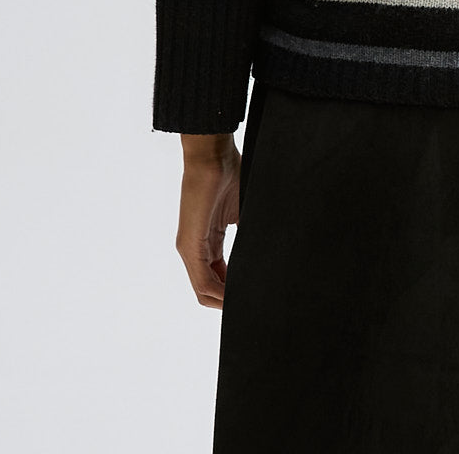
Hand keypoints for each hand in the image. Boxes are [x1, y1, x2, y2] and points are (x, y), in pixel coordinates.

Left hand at [175, 134, 240, 308]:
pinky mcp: (190, 246)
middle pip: (209, 291)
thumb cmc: (228, 174)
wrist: (212, 154)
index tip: (254, 293)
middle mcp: (195, 250)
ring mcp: (190, 249)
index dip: (235, 291)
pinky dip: (220, 293)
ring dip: (226, 301)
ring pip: (204, 291)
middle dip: (230, 301)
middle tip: (254, 303)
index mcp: (208, 242)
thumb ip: (249, 234)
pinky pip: (203, 282)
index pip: (219, 278)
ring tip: (249, 303)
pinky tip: (236, 296)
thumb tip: (269, 251)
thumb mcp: (243, 211)